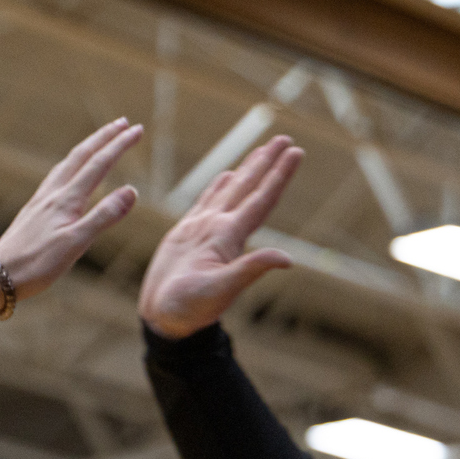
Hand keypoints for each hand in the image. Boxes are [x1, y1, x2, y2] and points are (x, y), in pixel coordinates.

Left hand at [0, 118, 142, 299]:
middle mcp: (52, 194)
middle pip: (81, 156)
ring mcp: (40, 201)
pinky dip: (70, 166)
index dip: (119, 145)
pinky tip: (67, 174)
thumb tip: (132, 190)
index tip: (138, 129)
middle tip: (123, 122)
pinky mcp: (33, 211)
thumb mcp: (76, 243)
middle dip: (104, 137)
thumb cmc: (36, 264)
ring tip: (99, 140)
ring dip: (86, 149)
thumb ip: (104, 216)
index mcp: (66, 200)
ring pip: (67, 164)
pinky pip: (56, 178)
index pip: (99, 164)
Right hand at [138, 134, 302, 338]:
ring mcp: (204, 231)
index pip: (261, 199)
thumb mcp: (221, 290)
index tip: (295, 152)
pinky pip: (206, 202)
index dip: (279, 176)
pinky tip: (226, 177)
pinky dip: (217, 187)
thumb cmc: (189, 309)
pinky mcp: (185, 234)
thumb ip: (251, 269)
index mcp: (230, 237)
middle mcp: (222, 229)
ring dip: (247, 170)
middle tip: (284, 139)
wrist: (164, 319)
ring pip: (230, 192)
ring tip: (261, 151)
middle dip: (266, 163)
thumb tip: (288, 259)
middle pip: (249, 189)